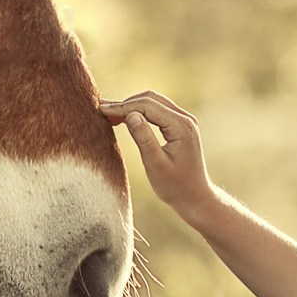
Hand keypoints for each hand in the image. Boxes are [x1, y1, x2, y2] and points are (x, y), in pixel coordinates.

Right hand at [102, 91, 220, 222]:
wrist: (195, 197)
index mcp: (181, 126)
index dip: (123, 107)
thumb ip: (144, 139)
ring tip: (109, 114)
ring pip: (153, 103)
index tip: (101, 110)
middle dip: (125, 104)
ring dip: (131, 106)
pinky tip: (124, 119)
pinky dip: (140, 112)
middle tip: (102, 110)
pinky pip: (157, 112)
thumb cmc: (175, 186)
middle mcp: (185, 119)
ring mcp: (184, 121)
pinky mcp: (180, 126)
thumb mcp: (156, 164)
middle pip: (150, 99)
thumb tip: (130, 115)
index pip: (147, 106)